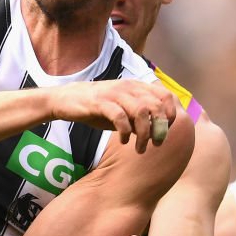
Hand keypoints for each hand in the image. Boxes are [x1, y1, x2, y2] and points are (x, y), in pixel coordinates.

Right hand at [50, 79, 177, 153]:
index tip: (166, 131)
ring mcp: (114, 94)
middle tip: (157, 144)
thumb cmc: (96, 107)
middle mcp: (128, 87)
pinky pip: (120, 117)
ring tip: (140, 148)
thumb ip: (139, 118)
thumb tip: (157, 132)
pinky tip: (123, 142)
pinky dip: (125, 132)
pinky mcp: (100, 102)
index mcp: (136, 87)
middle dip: (160, 128)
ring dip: (144, 134)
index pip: (166, 96)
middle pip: (157, 106)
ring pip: (141, 112)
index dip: (171, 114)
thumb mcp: (122, 111)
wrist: (65, 100)